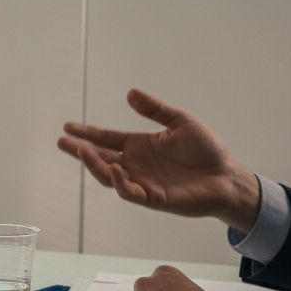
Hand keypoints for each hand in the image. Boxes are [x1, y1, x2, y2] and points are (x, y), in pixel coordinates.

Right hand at [58, 88, 260, 228]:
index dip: (87, 133)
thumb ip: (155, 110)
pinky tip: (116, 168)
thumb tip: (130, 93)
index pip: (106, 139)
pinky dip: (121, 182)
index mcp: (138, 145)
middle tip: (62, 141)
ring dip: (94, 165)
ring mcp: (142, 182)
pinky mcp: (153, 198)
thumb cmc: (206, 150)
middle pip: (100, 158)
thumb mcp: (180, 122)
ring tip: (82, 152)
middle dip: (80, 151)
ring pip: (109, 176)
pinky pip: (131, 192)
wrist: (227, 176)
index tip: (67, 127)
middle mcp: (135, 164)